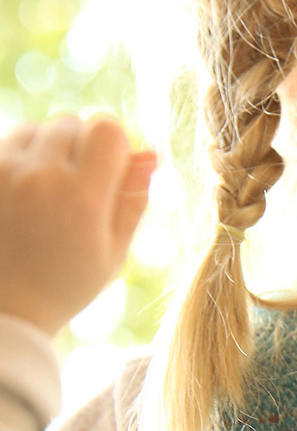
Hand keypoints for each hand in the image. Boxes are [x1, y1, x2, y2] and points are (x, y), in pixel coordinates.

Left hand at [0, 114, 155, 338]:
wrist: (5, 307)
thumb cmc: (65, 284)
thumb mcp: (112, 252)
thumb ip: (133, 200)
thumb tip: (149, 155)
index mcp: (83, 199)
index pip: (108, 129)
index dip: (116, 146)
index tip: (112, 170)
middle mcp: (41, 177)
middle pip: (74, 123)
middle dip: (82, 148)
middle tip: (79, 190)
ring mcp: (5, 170)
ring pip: (39, 128)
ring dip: (49, 150)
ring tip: (49, 193)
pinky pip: (11, 139)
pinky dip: (23, 157)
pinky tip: (26, 193)